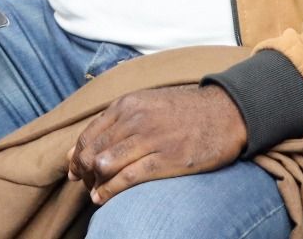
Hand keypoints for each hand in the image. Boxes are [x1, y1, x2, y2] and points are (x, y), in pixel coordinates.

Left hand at [66, 86, 247, 205]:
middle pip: (92, 151)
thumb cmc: (186, 111)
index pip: (88, 134)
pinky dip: (110, 191)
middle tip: (86, 184)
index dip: (77, 156)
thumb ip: (116, 121)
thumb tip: (80, 148)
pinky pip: (127, 178)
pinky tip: (103, 198)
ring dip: (95, 183)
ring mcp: (150, 139)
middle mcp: (134, 119)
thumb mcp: (148, 104)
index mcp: (128, 104)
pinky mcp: (166, 160)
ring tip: (95, 192)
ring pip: (105, 164)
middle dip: (83, 172)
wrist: (227, 112)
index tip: (75, 170)